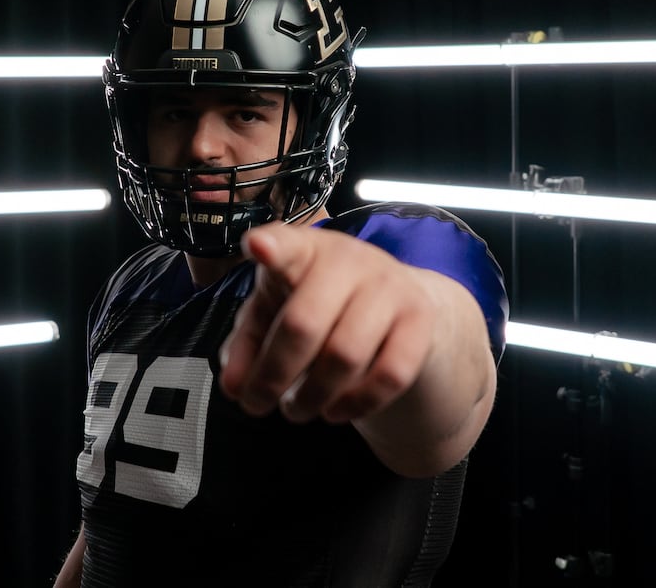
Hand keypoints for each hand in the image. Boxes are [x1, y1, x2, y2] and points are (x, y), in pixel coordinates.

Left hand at [218, 222, 437, 423]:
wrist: (395, 305)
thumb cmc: (317, 306)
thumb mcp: (273, 316)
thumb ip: (245, 348)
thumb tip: (234, 387)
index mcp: (303, 249)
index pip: (287, 245)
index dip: (271, 248)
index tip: (258, 247)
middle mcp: (349, 258)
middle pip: (303, 323)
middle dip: (273, 375)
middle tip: (257, 405)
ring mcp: (389, 285)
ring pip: (345, 355)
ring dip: (311, 397)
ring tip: (295, 409)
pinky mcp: (420, 318)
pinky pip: (390, 374)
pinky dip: (356, 403)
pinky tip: (336, 411)